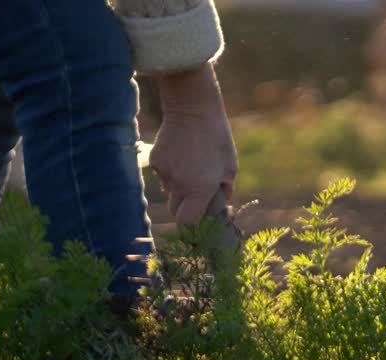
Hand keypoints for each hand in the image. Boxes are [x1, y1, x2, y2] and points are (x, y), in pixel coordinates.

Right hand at [150, 63, 237, 223]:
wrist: (193, 109)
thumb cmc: (217, 138)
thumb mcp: (230, 167)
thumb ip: (225, 191)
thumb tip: (223, 206)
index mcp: (199, 189)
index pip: (186, 221)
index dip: (192, 224)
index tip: (199, 221)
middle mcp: (178, 185)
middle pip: (175, 211)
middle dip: (185, 209)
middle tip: (197, 198)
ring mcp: (164, 173)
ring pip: (169, 192)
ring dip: (180, 188)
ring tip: (192, 168)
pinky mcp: (155, 161)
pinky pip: (163, 176)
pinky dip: (172, 172)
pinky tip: (182, 156)